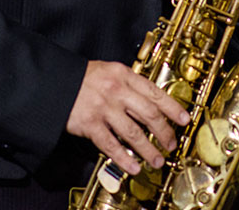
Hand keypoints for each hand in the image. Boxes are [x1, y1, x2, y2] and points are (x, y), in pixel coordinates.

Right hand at [65, 61, 189, 174]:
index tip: (184, 119)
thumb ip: (128, 83)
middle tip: (171, 144)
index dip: (173, 108)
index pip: (155, 92)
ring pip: (133, 133)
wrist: (54, 82)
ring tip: (157, 160)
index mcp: (124, 75)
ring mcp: (103, 108)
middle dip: (164, 132)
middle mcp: (116, 91)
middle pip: (149, 114)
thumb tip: (150, 99)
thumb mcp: (109, 71)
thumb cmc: (82, 78)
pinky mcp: (89, 124)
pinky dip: (124, 159)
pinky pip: (111, 145)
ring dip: (148, 150)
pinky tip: (133, 167)